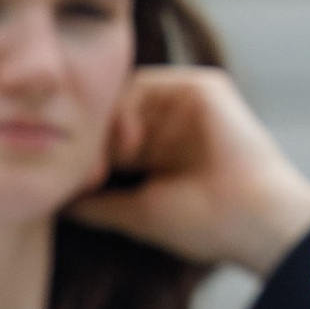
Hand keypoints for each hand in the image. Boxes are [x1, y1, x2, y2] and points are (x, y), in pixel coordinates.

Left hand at [67, 68, 309, 278]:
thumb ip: (97, 204)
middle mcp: (175, 123)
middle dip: (92, 139)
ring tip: (106, 164)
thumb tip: (56, 202)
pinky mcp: (204, 87)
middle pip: (112, 112)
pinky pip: (147, 84)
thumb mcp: (138, 213)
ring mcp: (190, 103)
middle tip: (85, 173)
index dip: (88, 155)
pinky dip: (128, 110)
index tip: (78, 186)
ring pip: (123, 96)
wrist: (253, 220)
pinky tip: (130, 144)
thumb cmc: (204, 225)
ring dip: (106, 127)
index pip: (109, 136)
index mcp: (163, 152)